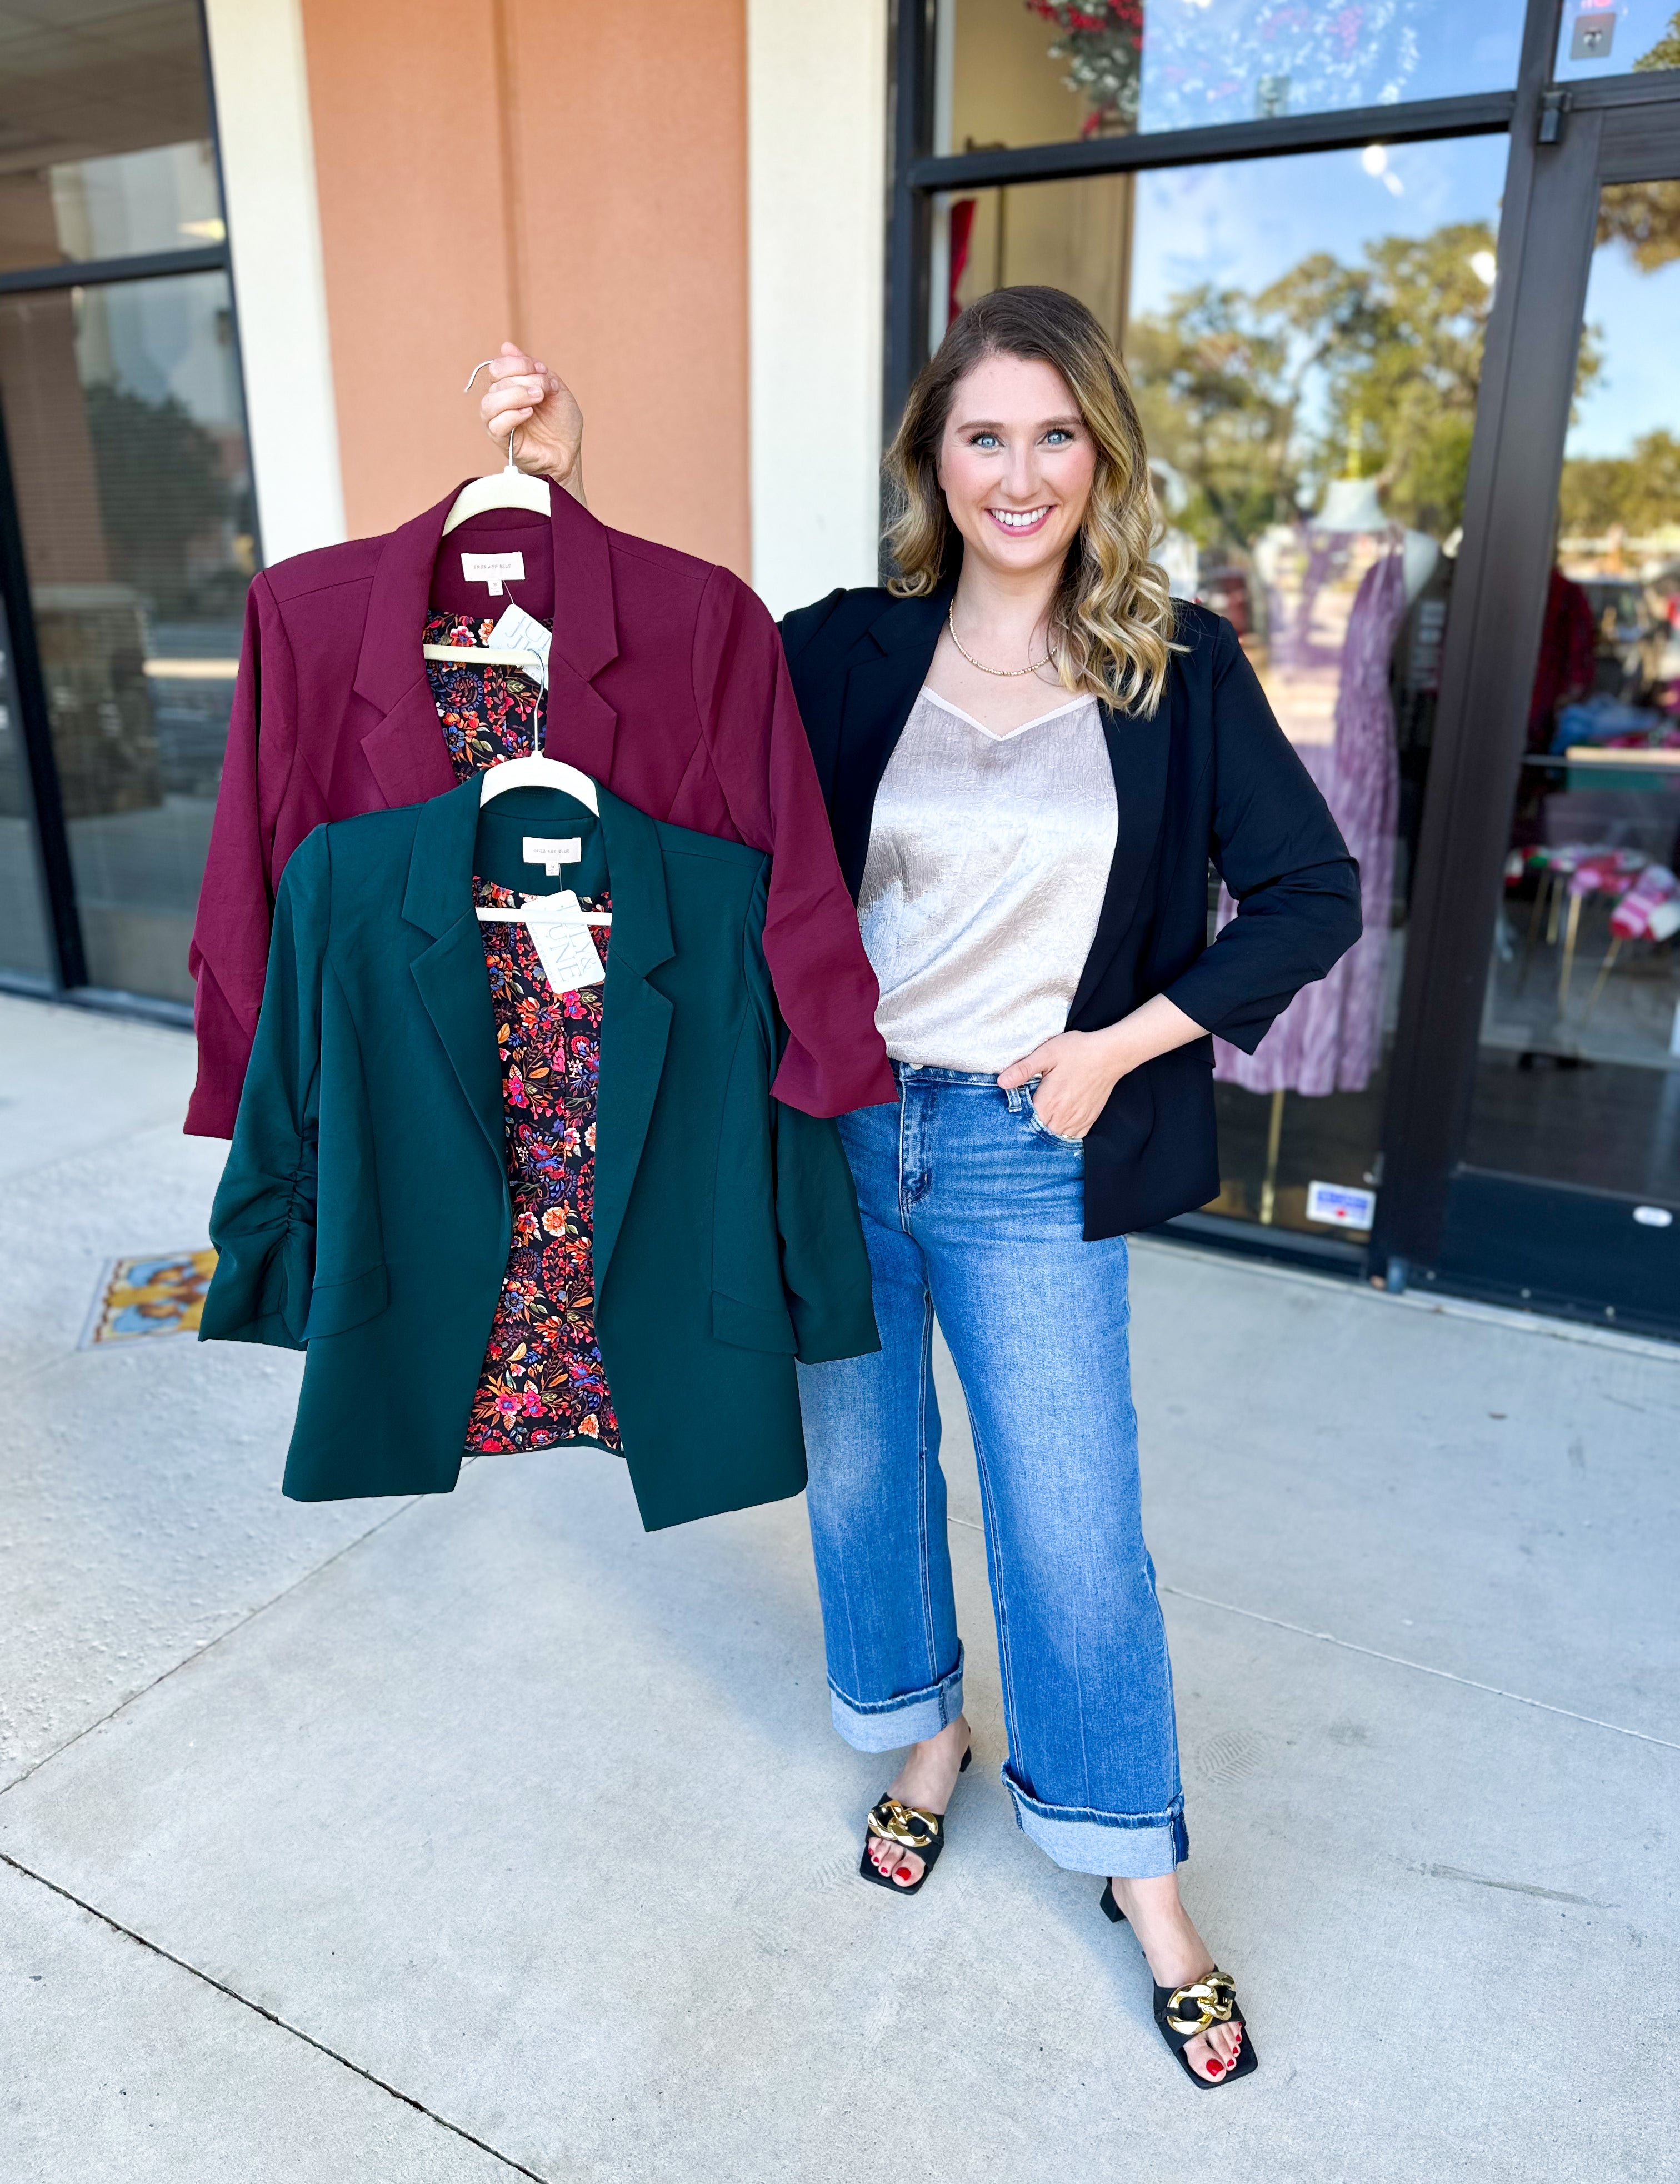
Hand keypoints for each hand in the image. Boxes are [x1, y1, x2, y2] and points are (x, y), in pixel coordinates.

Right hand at [478, 342, 584, 499]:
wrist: (569, 453)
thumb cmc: (562, 423)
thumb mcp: (553, 387)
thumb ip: (531, 367)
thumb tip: (506, 346)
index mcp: (509, 387)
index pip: (498, 367)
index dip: (519, 363)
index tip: (541, 371)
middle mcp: (499, 403)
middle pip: (497, 381)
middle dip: (524, 379)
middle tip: (545, 389)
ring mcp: (498, 422)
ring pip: (490, 402)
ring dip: (516, 395)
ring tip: (538, 399)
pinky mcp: (501, 441)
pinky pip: (495, 425)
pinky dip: (512, 415)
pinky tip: (529, 413)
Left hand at [997, 996, 1203, 1138]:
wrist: (1110, 1054)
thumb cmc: (1077, 1051)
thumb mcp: (1046, 1053)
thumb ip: (1023, 1069)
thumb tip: (1001, 1082)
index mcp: (1049, 1102)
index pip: (1025, 1123)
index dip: (1015, 1122)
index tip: (1009, 1118)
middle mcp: (1063, 1116)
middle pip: (1039, 1134)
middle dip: (1029, 1130)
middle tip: (1020, 1122)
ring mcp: (1078, 1119)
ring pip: (1055, 1138)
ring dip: (1045, 1135)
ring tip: (1036, 1127)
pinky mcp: (1089, 1119)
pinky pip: (1072, 1137)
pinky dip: (1062, 1135)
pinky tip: (1056, 1127)